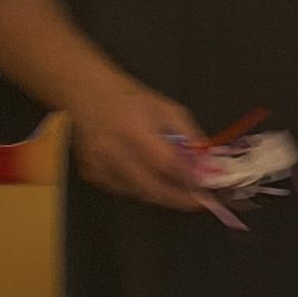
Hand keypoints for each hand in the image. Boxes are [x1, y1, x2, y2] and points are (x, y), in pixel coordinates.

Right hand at [66, 72, 207, 211]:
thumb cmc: (132, 100)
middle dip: (179, 198)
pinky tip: (149, 177)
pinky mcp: (93, 174)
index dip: (189, 180)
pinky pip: (125, 191)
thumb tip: (209, 166)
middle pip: (151, 187)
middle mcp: (113, 149)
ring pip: (140, 193)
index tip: (207, 191)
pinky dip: (143, 189)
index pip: (165, 164)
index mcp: (133, 128)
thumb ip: (190, 137)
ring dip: (162, 195)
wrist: (88, 94)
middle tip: (198, 202)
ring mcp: (99, 164)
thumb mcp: (168, 110)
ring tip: (177, 188)